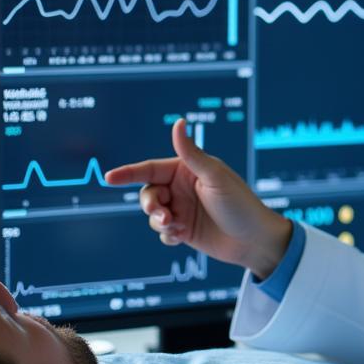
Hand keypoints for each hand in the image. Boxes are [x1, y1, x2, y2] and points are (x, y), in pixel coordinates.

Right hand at [106, 118, 291, 276]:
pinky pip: (162, 232)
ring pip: (153, 214)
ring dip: (158, 221)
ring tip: (175, 227)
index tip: (109, 177)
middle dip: (150, 204)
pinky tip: (181, 237)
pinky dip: (167, 235)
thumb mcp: (215, 177)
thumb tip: (179, 122)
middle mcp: (182, 188)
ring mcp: (183, 210)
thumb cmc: (240, 204)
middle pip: (148, 193)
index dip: (128, 172)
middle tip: (163, 214)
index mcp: (188, 170)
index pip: (151, 168)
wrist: (254, 241)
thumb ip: (191, 153)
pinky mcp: (184, 230)